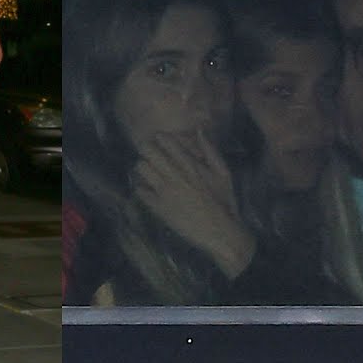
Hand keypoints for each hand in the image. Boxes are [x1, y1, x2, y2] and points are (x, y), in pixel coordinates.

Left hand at [131, 130, 254, 277]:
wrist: (219, 232)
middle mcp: (176, 175)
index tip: (160, 140)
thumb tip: (200, 131)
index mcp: (191, 165)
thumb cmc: (223, 202)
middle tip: (149, 153)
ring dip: (143, 168)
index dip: (160, 138)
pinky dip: (141, 188)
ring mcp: (165, 191)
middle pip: (148, 151)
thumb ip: (211, 151)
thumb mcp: (224, 174)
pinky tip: (148, 190)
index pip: (166, 142)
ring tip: (148, 172)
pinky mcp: (158, 207)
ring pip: (141, 168)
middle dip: (146, 149)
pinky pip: (139, 190)